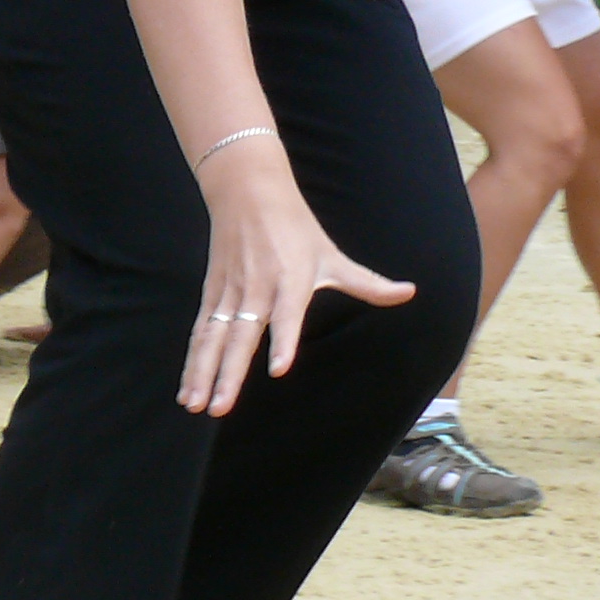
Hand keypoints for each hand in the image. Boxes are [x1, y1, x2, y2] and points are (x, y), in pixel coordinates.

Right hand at [188, 147, 412, 417]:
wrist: (247, 190)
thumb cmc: (296, 227)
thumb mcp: (333, 255)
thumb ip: (368, 283)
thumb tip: (410, 292)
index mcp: (289, 280)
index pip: (286, 316)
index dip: (283, 341)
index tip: (278, 369)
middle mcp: (257, 289)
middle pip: (240, 337)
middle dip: (229, 374)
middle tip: (221, 408)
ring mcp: (230, 292)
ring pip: (213, 339)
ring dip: (202, 373)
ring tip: (194, 406)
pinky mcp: (212, 293)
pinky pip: (201, 332)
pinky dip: (193, 361)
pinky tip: (189, 391)